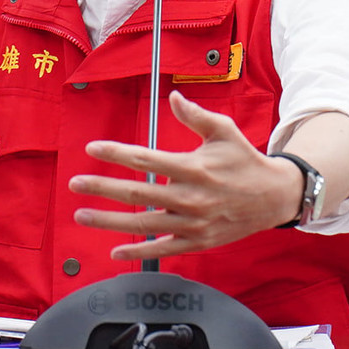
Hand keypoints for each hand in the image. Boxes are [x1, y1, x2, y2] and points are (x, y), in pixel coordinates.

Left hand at [68, 91, 303, 260]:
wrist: (274, 198)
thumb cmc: (245, 161)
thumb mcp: (224, 131)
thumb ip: (195, 115)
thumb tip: (173, 96)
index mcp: (193, 168)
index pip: (146, 159)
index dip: (116, 152)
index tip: (92, 148)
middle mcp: (190, 197)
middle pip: (137, 193)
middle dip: (101, 188)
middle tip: (75, 183)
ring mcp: (192, 223)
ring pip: (143, 224)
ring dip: (108, 221)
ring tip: (81, 215)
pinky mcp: (197, 242)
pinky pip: (162, 248)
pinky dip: (137, 252)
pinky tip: (114, 251)